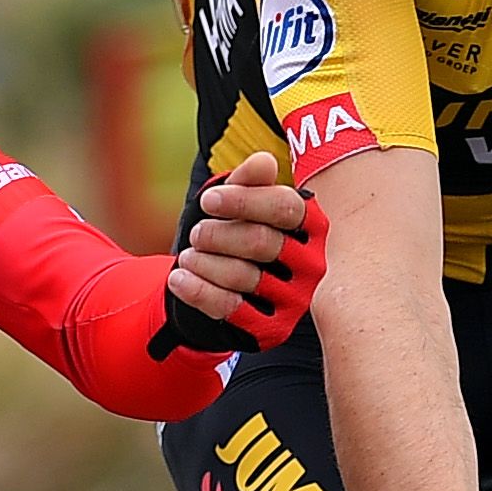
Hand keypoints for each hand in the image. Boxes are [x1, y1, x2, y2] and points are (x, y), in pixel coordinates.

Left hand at [157, 152, 328, 354]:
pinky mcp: (274, 328)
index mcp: (312, 226)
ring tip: (189, 256)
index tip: (209, 202)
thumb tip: (263, 162)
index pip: (284, 207)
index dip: (243, 201)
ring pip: (243, 276)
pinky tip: (179, 278)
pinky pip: (231, 308)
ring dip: (204, 263)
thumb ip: (250, 181)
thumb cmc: (236, 233)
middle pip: (260, 242)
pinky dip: (199, 291)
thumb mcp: (239, 202)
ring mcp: (296, 299)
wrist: (225, 287)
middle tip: (198, 234)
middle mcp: (312, 264)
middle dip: (218, 235)